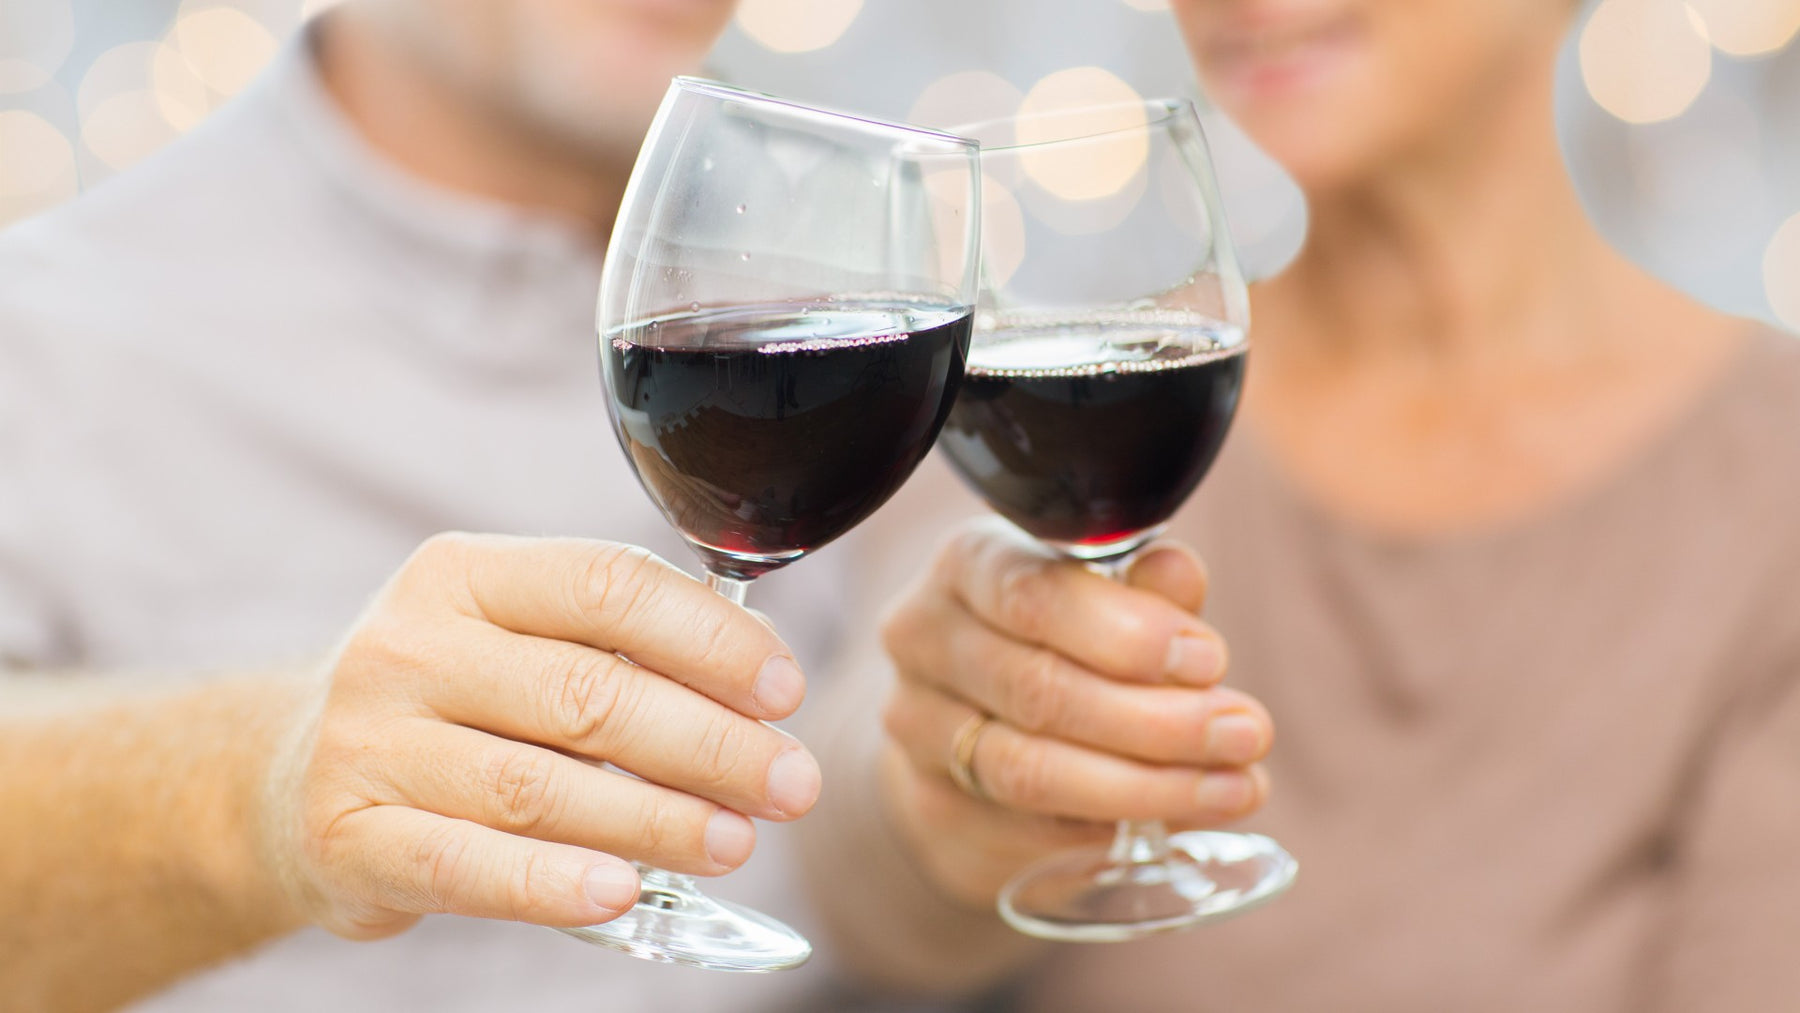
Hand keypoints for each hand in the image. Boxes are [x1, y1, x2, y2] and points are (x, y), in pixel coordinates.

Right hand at [258, 533, 820, 939]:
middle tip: (789, 784)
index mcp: (464, 575)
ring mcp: (368, 742)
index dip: (710, 638)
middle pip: (587, 693)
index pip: (607, 586)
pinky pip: (463, 864)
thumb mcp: (521, 643)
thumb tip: (762, 674)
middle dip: (709, 744)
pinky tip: (624, 892)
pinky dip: (550, 883)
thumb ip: (625, 647)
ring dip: (655, 820)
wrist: (289, 780)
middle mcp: (408, 645)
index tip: (785, 690)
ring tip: (736, 843)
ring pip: (538, 786)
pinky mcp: (346, 835)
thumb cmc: (455, 706)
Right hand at [878, 517, 1270, 906]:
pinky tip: (1168, 820)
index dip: (1130, 633)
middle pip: (1039, 687)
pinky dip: (1108, 826)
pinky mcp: (931, 800)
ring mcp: (916, 723)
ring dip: (1146, 785)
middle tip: (1246, 734)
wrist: (967, 729)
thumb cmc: (1054, 645)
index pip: (1036, 594)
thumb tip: (1178, 572)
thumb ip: (1143, 592)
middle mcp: (924, 636)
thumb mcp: (1104, 605)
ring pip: (1031, 768)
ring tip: (1233, 787)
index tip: (1211, 660)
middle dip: (1158, 719)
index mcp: (969, 563)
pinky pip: (1027, 826)